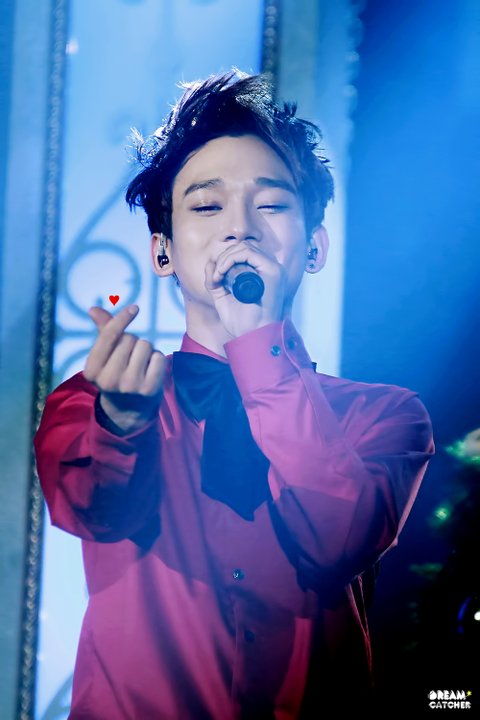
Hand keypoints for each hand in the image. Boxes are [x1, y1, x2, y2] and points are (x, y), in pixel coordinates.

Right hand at [84, 305, 165, 432]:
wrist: (128, 410)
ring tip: (140, 364)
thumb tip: (93, 309)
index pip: (109, 336)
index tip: (135, 308)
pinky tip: (150, 372)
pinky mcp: (149, 389)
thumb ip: (102, 332)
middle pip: (129, 339)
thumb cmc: (115, 374)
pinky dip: (157, 360)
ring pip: (145, 345)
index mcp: (92, 371)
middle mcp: (108, 380)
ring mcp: (129, 386)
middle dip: (132, 342)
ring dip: (146, 350)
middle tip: (130, 358)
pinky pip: (159, 357)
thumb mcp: (104, 357)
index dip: (122, 318)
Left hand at [204, 242, 285, 337]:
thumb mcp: (223, 297)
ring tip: (218, 276)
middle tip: (215, 276)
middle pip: (244, 247)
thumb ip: (216, 281)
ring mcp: (274, 269)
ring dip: (225, 258)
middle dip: (224, 257)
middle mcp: (271, 269)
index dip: (225, 258)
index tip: (215, 277)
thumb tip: (210, 263)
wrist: (252, 336)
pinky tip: (222, 272)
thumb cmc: (241, 322)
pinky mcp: (273, 271)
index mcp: (263, 274)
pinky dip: (231, 259)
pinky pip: (248, 253)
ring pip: (245, 247)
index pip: (244, 253)